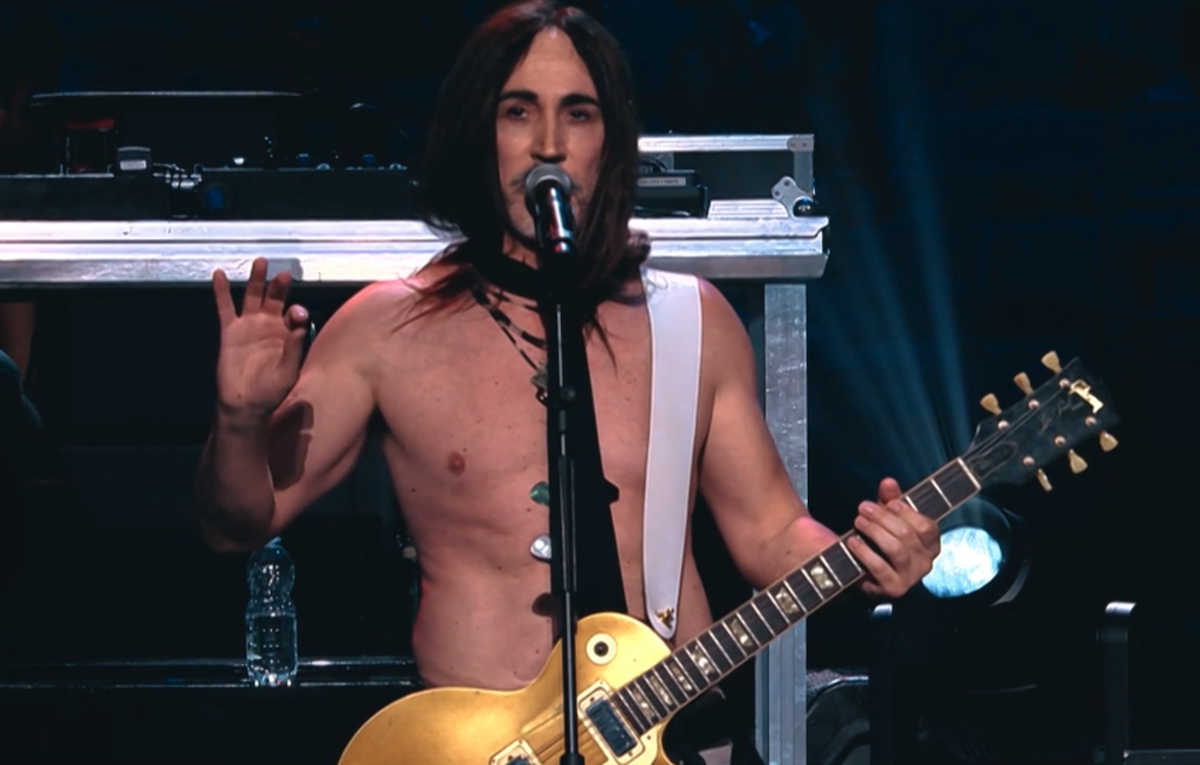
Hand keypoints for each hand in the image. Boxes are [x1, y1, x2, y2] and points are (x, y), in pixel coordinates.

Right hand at [212, 257, 309, 416]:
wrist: (245, 403)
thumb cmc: (270, 391)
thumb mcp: (288, 373)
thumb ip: (294, 350)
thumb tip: (300, 327)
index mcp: (289, 335)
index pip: (295, 315)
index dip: (296, 312)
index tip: (296, 313)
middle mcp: (270, 326)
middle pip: (276, 298)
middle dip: (280, 286)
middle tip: (283, 275)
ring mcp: (250, 326)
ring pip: (254, 296)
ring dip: (257, 280)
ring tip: (261, 263)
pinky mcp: (230, 330)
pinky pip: (225, 307)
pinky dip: (221, 291)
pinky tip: (219, 275)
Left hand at [845, 477, 940, 598]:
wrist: (865, 573)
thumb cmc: (882, 541)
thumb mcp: (888, 518)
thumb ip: (890, 499)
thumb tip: (888, 481)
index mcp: (930, 544)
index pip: (927, 526)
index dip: (907, 512)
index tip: (888, 503)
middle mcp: (925, 563)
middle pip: (907, 534)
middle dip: (882, 517)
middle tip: (863, 508)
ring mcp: (911, 577)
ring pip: (895, 549)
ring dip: (873, 531)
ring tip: (858, 521)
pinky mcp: (893, 588)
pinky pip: (879, 567)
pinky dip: (864, 552)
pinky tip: (852, 541)